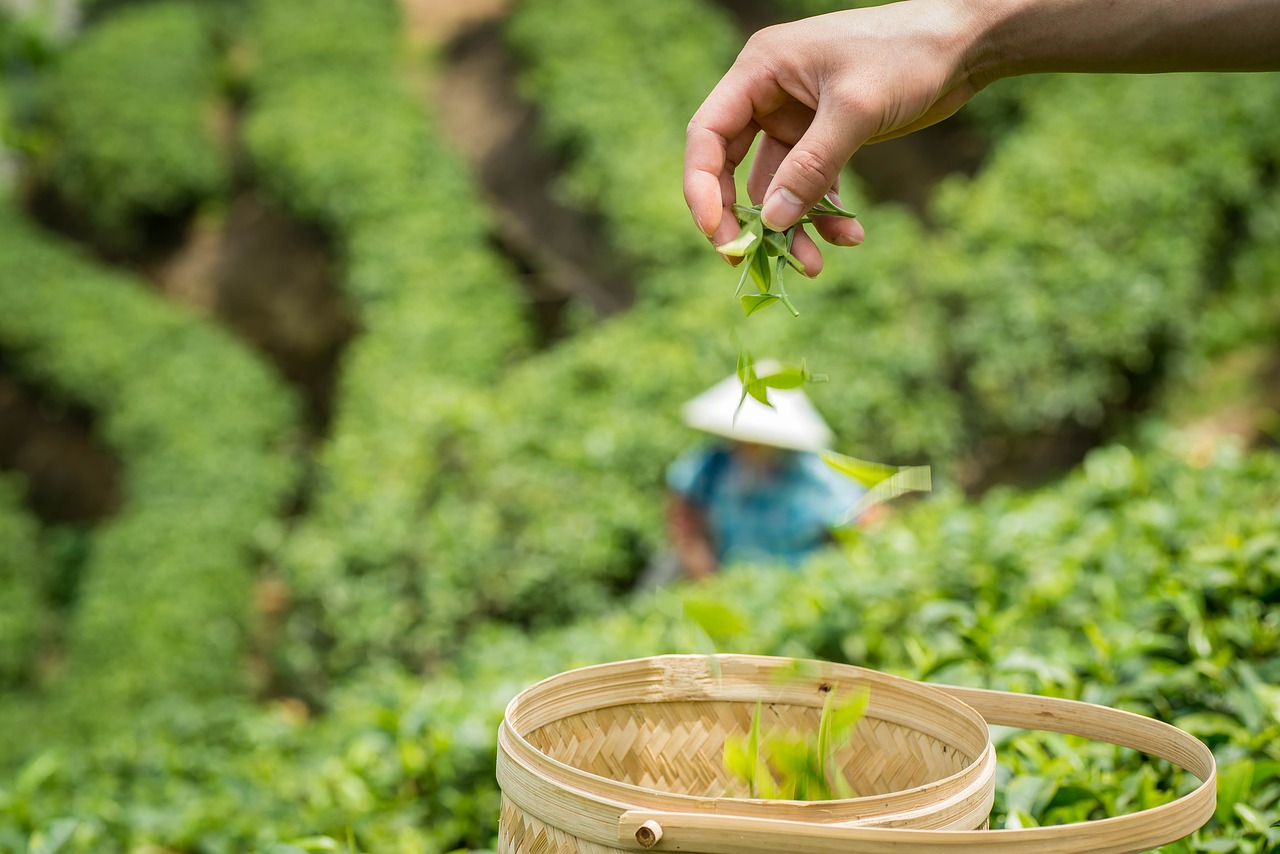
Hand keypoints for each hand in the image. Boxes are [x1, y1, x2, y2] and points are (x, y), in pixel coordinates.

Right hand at [684, 1, 982, 273]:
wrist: (963, 45)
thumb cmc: (908, 56)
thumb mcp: (856, 111)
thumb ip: (811, 166)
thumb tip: (774, 222)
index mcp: (760, 70)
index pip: (708, 134)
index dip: (702, 186)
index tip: (716, 232)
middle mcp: (767, 94)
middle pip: (731, 167)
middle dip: (744, 218)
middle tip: (749, 261)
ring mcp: (794, 118)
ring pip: (775, 187)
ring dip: (792, 227)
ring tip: (815, 265)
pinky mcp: (823, 138)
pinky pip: (809, 186)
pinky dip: (824, 214)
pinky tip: (851, 236)